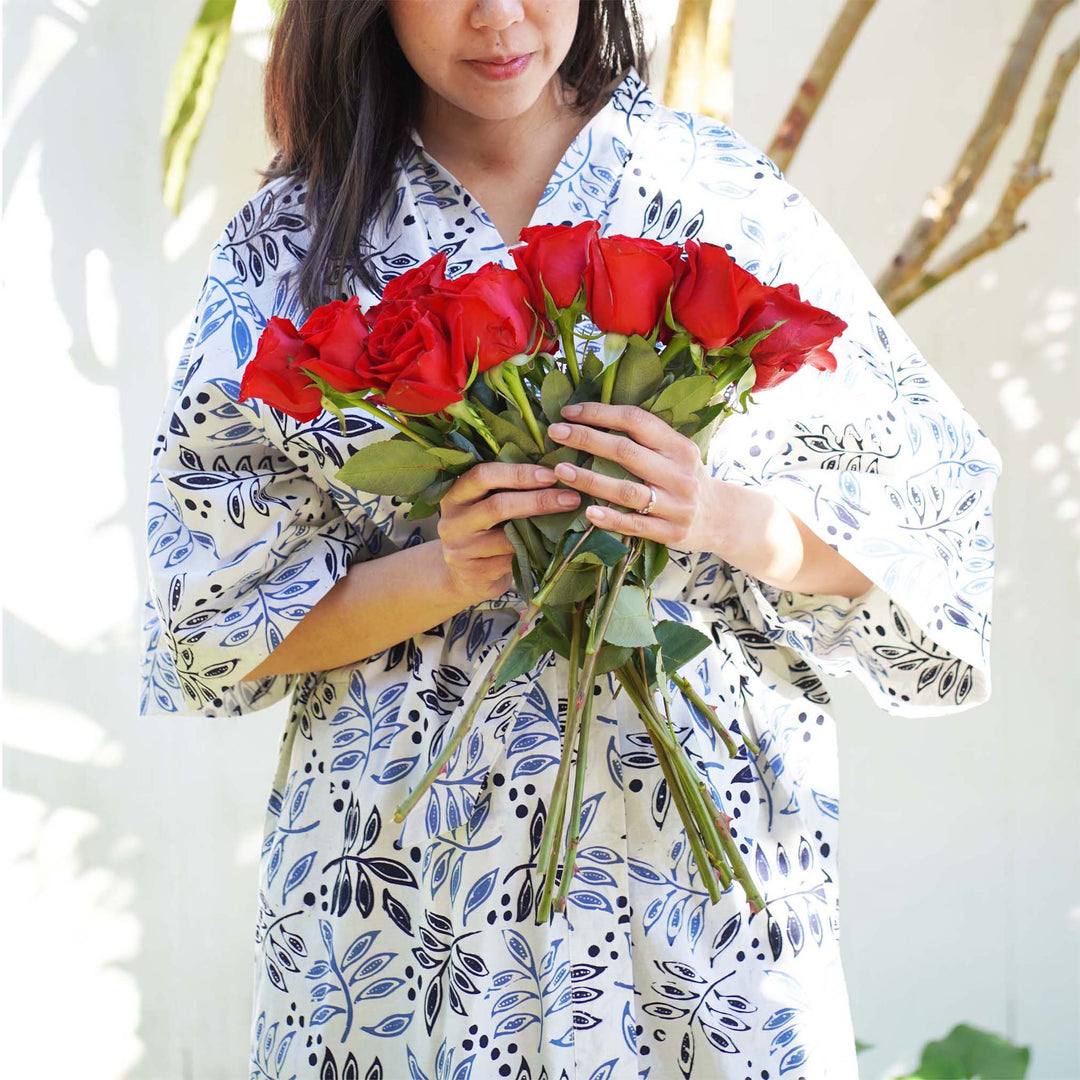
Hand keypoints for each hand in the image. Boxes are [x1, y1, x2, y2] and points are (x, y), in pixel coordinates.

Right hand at [437, 461, 580, 601]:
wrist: (464, 576)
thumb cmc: (484, 531)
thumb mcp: (484, 505)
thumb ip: (505, 489)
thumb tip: (555, 469)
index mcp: (455, 495)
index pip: (482, 476)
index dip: (518, 473)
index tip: (551, 475)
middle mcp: (453, 522)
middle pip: (497, 506)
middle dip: (538, 500)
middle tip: (570, 498)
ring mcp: (461, 550)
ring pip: (508, 537)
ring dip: (542, 529)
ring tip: (569, 522)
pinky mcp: (475, 573)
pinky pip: (512, 560)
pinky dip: (536, 552)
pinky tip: (555, 546)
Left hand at [546, 401, 718, 552]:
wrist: (721, 518)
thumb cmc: (684, 478)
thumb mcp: (676, 452)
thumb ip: (645, 439)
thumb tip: (592, 417)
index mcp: (679, 446)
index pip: (636, 420)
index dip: (600, 413)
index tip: (569, 411)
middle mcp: (679, 473)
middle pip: (626, 452)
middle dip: (586, 439)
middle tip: (555, 433)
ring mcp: (676, 505)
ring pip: (627, 490)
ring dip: (590, 479)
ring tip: (560, 471)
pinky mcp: (670, 532)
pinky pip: (635, 524)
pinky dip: (610, 518)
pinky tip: (588, 511)